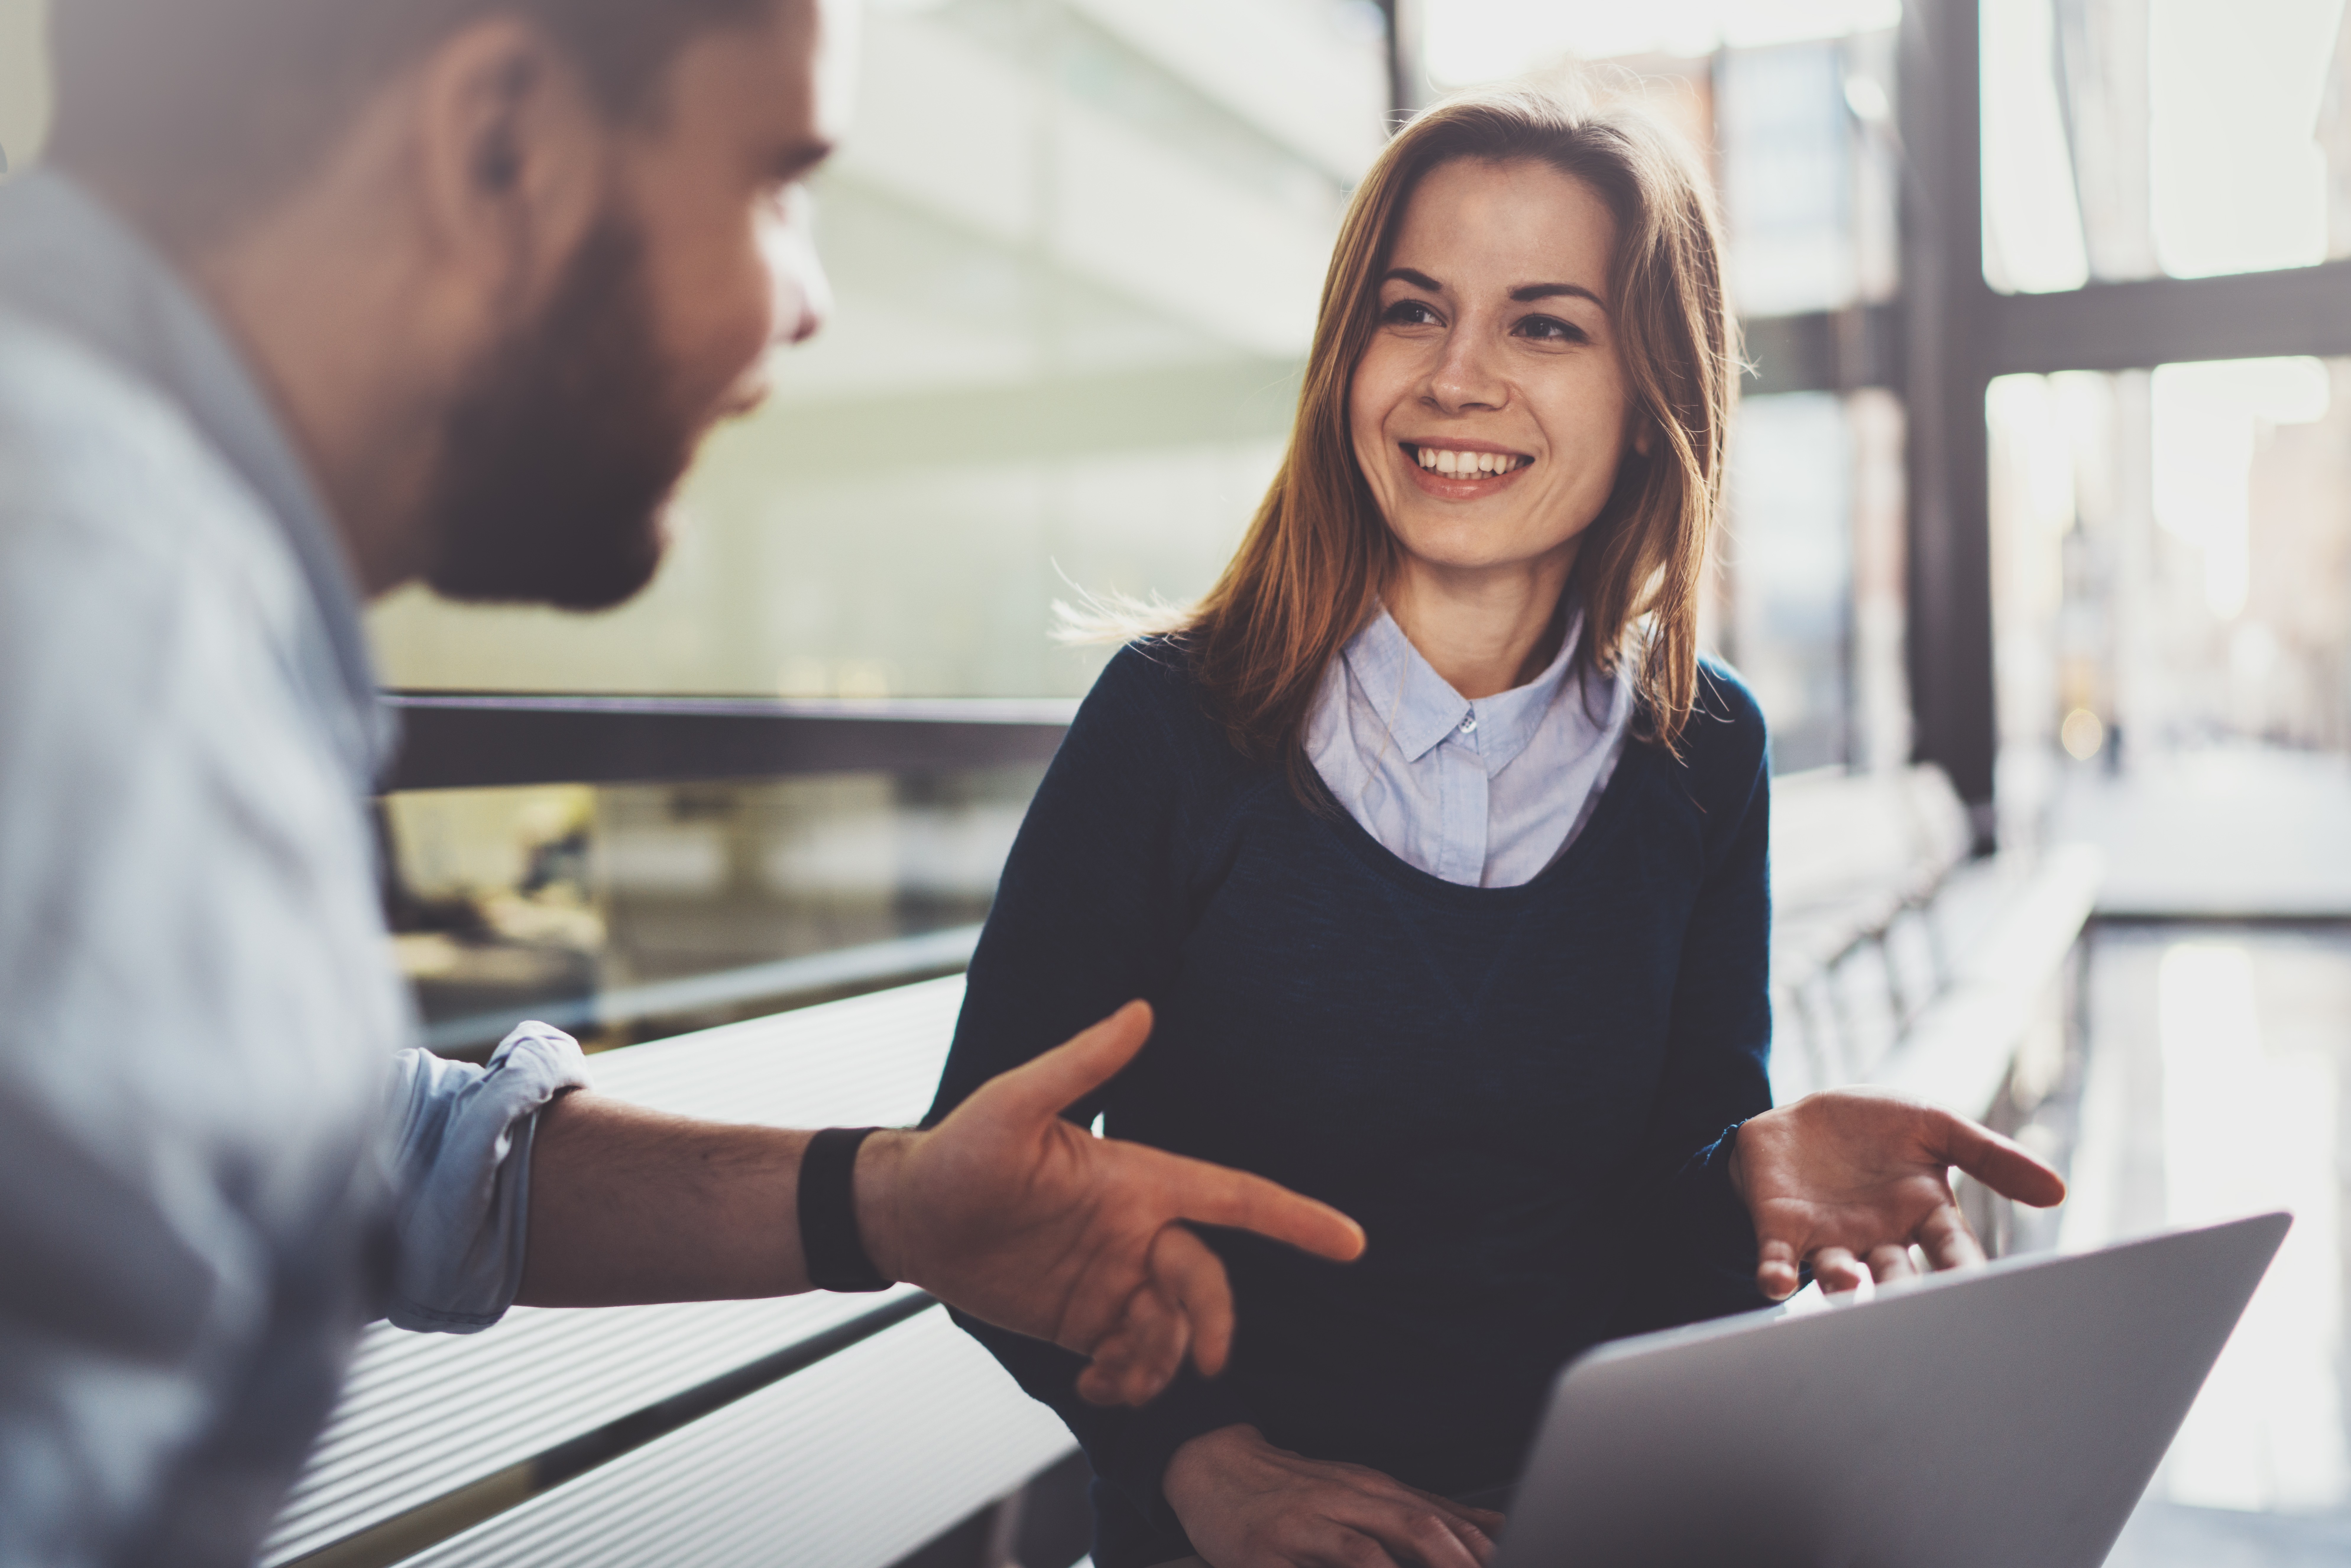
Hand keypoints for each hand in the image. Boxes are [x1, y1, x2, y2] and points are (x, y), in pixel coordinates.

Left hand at [857, 1003, 1365, 1405]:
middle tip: (1200, 1363)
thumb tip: (1140, 1008)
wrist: (907, 1215)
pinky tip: (1094, 1387)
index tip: (1352, 1242)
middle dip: (1213, 1322)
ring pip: (1173, 1328)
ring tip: (1111, 1375)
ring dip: (1161, 1360)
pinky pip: (1133, 1361)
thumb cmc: (957, 1150)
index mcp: (1138, 1182)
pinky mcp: (1084, 1321)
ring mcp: (1114, 1278)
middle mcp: (1137, 1231)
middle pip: (1207, 1280)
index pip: (1234, 1197)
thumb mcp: (1013, 1103)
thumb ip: (1080, 1063)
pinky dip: (1128, 1382)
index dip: (1295, 1218)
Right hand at [1165, 1424, 1504, 1567]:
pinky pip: (1325, 1564)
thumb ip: (1426, 1512)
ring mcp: (1312, 1519)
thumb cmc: (1297, 1490)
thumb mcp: (1364, 1492)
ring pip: (1374, 1544)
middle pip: (1418, 1523)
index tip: (1522, 1556)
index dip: (1482, 1545)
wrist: (1214, 1465)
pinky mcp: (1274, 1545)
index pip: (1442, 1516)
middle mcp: (1350, 1497)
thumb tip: (1496, 1529)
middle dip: (1460, 1558)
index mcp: (1376, 1490)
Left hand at [1729, 1088, 2066, 1299]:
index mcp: (1922, 1214)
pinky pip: (1779, 1258)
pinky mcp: (1783, 1228)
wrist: (1806, 1115)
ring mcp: (1829, 1237)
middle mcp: (1878, 1238)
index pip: (1951, 1250)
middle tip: (1913, 1309)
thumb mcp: (1937, 1126)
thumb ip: (1990, 1156)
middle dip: (1904, 1291)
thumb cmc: (1878, 1127)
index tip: (1981, 1293)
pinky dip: (1777, 1273)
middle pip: (1897, 1273)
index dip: (1964, 1271)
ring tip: (1849, 1284)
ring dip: (1842, 1282)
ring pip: (1839, 1272)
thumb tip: (2058, 1191)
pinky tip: (1775, 1284)